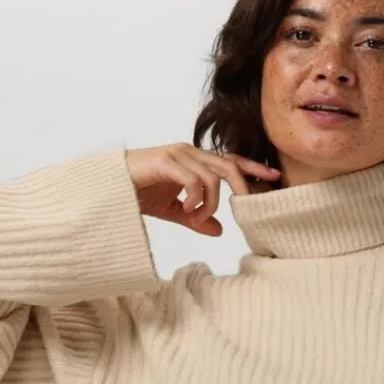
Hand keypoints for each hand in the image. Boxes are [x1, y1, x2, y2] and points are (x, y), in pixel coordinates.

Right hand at [125, 143, 280, 235]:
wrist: (109, 187)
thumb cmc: (139, 192)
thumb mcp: (174, 210)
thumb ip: (196, 219)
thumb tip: (219, 231)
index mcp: (195, 160)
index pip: (231, 160)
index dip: (253, 168)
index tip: (274, 177)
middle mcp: (190, 152)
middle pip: (229, 165)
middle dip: (243, 186)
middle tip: (247, 207)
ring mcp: (177, 154)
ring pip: (212, 177)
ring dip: (210, 203)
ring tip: (195, 218)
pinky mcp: (165, 161)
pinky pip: (193, 180)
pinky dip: (195, 199)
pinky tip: (186, 211)